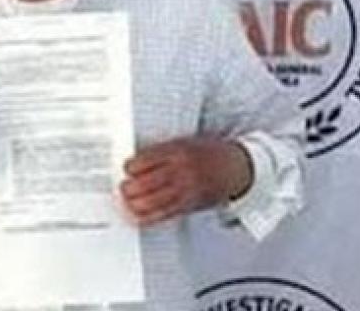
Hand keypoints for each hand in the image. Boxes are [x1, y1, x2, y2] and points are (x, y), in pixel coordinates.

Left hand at [120, 137, 252, 226]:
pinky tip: (137, 216)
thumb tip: (136, 162)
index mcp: (179, 151)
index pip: (147, 160)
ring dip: (134, 204)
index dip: (132, 166)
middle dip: (129, 188)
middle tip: (123, 187)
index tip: (126, 168)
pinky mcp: (189, 205)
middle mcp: (181, 171)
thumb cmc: (209, 153)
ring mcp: (186, 190)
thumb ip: (162, 152)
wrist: (236, 167)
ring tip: (126, 201)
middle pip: (146, 183)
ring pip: (153, 202)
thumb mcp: (185, 143)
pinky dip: (147, 217)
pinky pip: (164, 214)